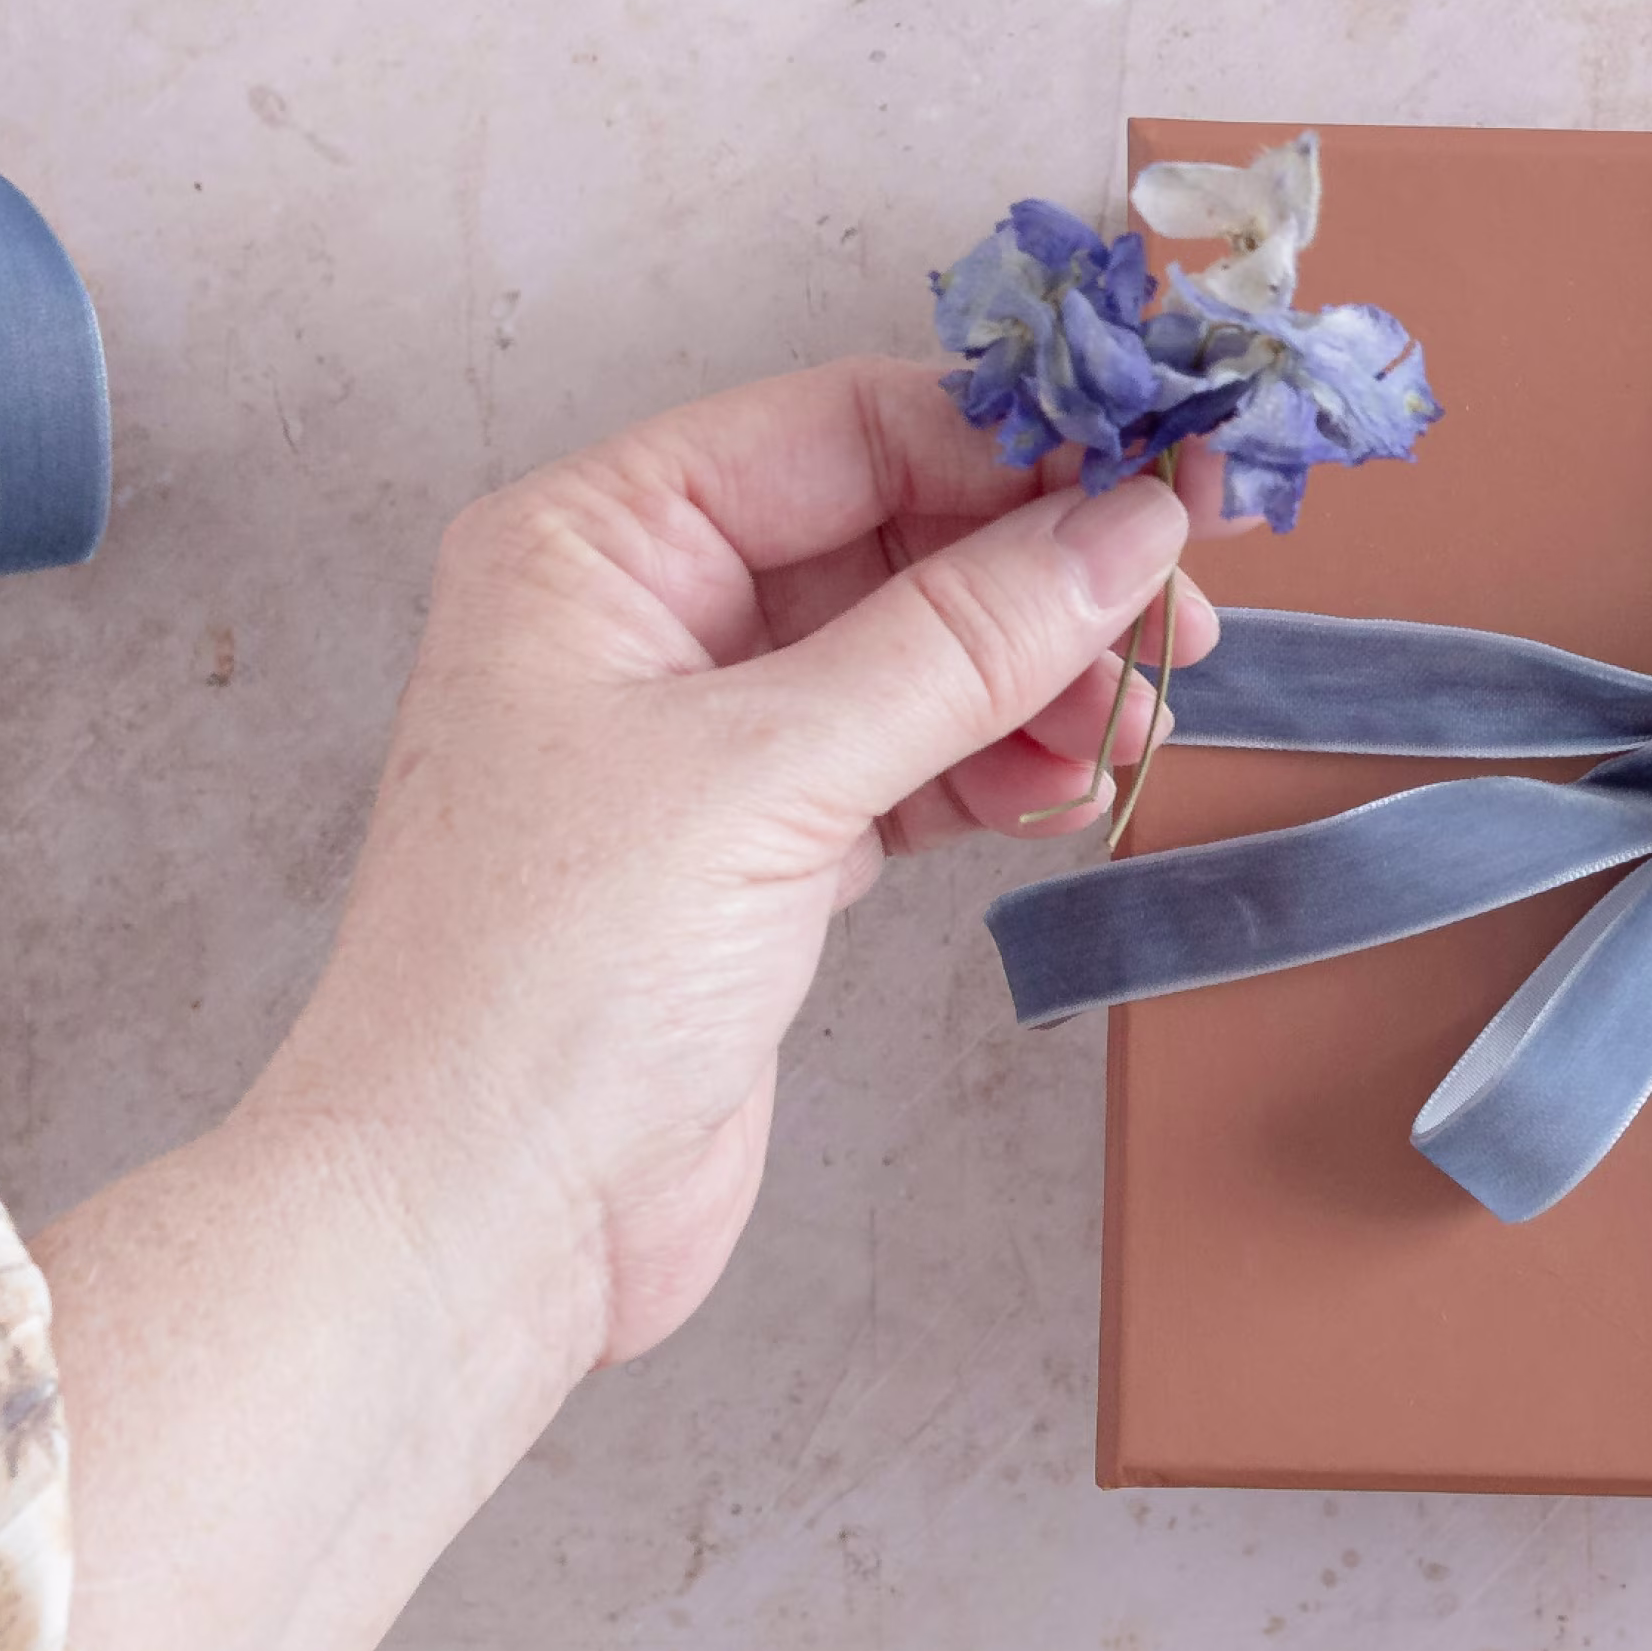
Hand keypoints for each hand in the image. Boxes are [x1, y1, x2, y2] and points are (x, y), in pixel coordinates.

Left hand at [43, 358, 1241, 1650]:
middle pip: (892, 536)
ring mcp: (704, 742)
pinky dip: (996, 770)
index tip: (1162, 482)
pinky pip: (912, 762)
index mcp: (593, 544)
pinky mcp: (758, 853)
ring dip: (1035, 683)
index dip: (1010, 448)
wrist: (474, 1221)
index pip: (840, 429)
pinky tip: (1064, 792)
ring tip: (1125, 730)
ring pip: (917, 655)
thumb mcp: (768, 774)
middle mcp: (642, 619)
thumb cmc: (545, 979)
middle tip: (1177, 622)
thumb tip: (1127, 527)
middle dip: (1037, 577)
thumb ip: (961, 642)